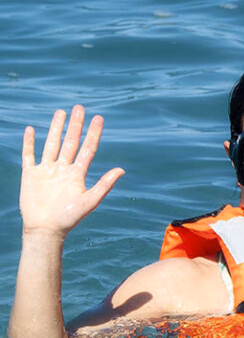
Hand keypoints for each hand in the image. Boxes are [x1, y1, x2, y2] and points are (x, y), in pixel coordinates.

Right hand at [20, 106, 123, 237]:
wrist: (45, 230)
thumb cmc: (69, 218)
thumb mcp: (89, 201)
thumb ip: (104, 185)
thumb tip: (121, 169)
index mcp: (77, 174)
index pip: (87, 148)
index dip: (93, 133)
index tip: (99, 118)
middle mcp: (63, 169)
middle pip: (70, 142)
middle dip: (75, 125)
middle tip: (79, 107)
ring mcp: (46, 170)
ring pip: (52, 143)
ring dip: (56, 128)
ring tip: (61, 112)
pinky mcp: (30, 175)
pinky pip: (29, 155)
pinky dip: (29, 143)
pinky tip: (31, 130)